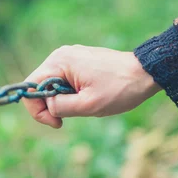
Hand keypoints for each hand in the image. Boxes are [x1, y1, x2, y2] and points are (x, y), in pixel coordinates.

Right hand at [22, 45, 161, 127]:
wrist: (146, 73)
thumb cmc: (119, 89)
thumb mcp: (88, 105)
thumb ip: (60, 106)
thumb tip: (46, 105)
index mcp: (60, 62)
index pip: (30, 87)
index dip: (37, 110)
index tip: (58, 123)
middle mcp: (60, 55)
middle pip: (38, 85)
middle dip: (50, 106)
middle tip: (69, 118)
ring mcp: (70, 56)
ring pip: (51, 84)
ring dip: (62, 100)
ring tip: (83, 104)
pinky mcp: (79, 60)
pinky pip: (63, 80)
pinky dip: (70, 93)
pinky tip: (88, 96)